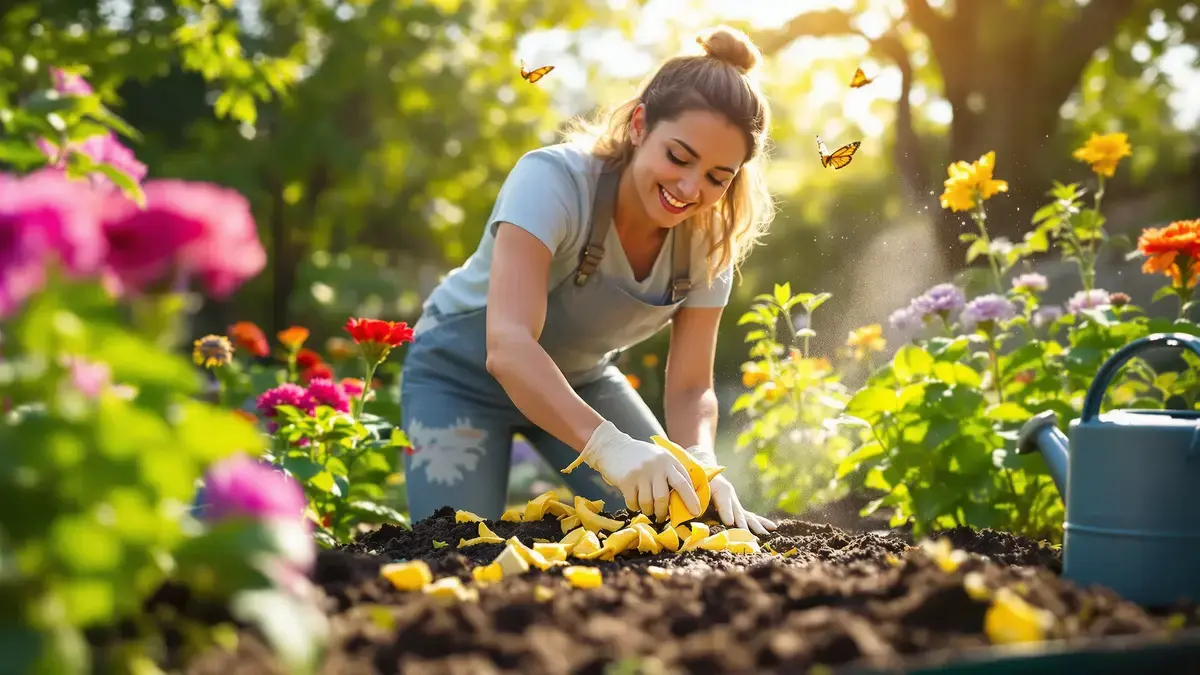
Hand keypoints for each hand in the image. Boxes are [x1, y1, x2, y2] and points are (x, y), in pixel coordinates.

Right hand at [568, 421, 701, 521]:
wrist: (613, 447)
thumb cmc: (640, 456)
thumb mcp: (660, 457)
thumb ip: (672, 472)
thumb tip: (687, 497)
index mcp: (669, 461)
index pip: (684, 483)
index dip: (691, 500)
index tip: (695, 512)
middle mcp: (656, 466)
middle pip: (664, 498)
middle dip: (664, 512)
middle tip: (663, 517)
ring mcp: (641, 473)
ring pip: (648, 503)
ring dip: (648, 511)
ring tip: (647, 510)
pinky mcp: (626, 480)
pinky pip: (633, 503)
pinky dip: (635, 507)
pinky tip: (634, 503)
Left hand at [687, 445, 777, 535]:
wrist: (705, 470)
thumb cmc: (698, 481)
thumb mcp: (696, 487)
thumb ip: (697, 500)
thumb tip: (696, 514)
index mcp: (719, 487)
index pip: (724, 501)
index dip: (727, 512)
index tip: (730, 523)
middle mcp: (730, 495)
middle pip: (738, 511)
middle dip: (743, 524)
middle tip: (749, 536)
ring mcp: (735, 502)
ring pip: (747, 515)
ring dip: (755, 526)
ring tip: (764, 535)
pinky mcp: (737, 508)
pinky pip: (751, 516)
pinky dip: (761, 522)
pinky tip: (772, 528)